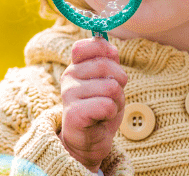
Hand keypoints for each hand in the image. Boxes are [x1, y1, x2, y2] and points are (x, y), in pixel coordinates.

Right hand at [59, 37, 127, 172]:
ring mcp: (69, 94)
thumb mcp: (108, 81)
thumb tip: (111, 48)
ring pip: (110, 87)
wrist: (90, 142)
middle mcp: (69, 76)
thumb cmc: (101, 109)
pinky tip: (102, 118)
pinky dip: (111, 113)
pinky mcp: (74, 113)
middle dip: (119, 81)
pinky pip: (107, 105)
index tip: (111, 64)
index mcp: (76, 66)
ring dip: (117, 100)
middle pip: (105, 65)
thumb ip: (109, 62)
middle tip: (112, 96)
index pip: (86, 46)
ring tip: (106, 109)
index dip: (105, 51)